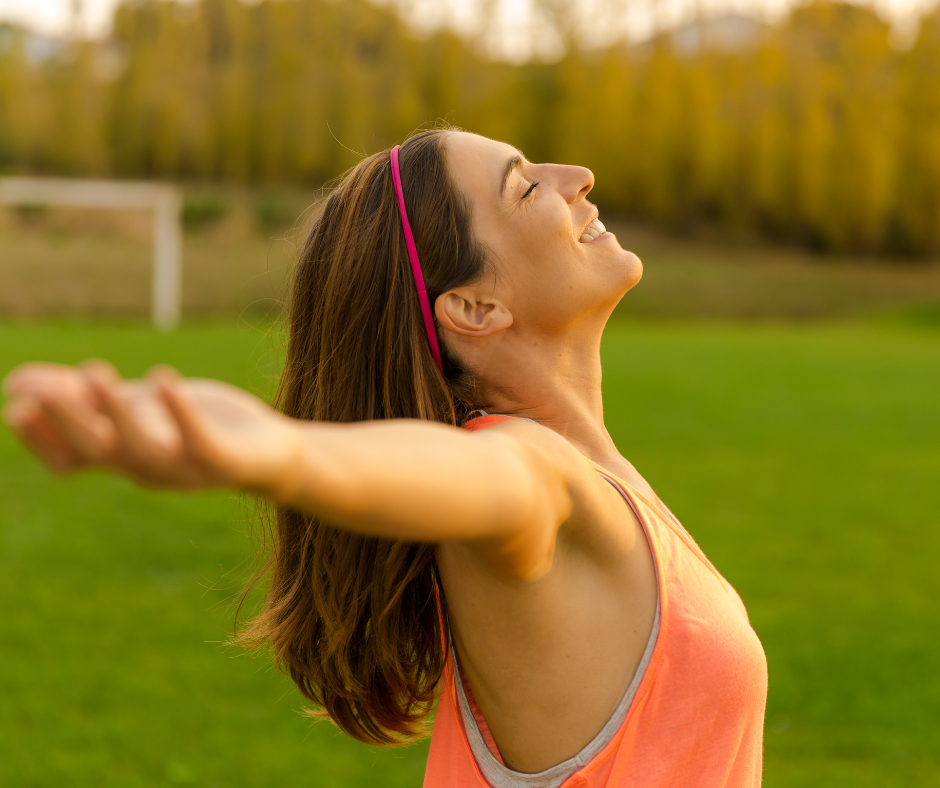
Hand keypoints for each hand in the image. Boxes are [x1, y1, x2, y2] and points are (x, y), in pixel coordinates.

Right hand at [3, 360, 300, 494]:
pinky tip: (161, 378)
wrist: (267, 451)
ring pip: (141, 449)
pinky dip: (179, 413)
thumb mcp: (136, 407)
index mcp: (122, 458)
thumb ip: (87, 397)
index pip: (70, 459)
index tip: (16, 408)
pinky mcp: (222, 461)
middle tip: (42, 386)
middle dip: (68, 418)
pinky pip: (198, 441)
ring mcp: (184, 469)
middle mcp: (146, 469)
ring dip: (115, 412)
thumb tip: (17, 381)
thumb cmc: (193, 425)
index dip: (42, 440)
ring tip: (95, 372)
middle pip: (98, 451)